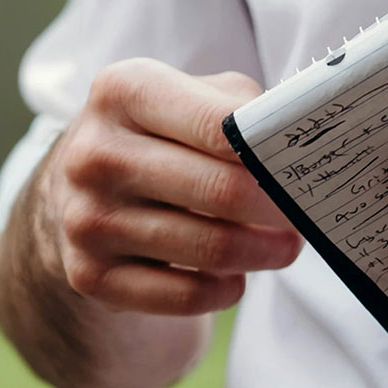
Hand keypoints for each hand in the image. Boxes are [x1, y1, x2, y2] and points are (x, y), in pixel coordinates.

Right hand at [37, 60, 301, 315]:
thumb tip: (300, 140)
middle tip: (307, 216)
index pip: (220, 125)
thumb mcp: (193, 96)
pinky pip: (182, 296)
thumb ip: (245, 108)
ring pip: (209, 248)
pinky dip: (224, 291)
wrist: (81, 189)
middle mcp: (95, 153)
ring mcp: (86, 218)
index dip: (274, 153)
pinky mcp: (88, 274)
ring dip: (262, 253)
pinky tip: (235, 278)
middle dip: (279, 209)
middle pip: (221, 192)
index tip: (307, 170)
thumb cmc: (162, 135)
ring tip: (284, 247)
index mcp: (124, 91)